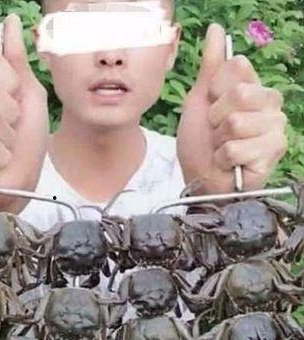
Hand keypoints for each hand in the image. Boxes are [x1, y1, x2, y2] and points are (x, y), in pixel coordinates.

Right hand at [0, 14, 48, 212]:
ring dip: (7, 138)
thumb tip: (11, 20)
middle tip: (6, 131)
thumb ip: (17, 60)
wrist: (18, 182)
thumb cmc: (24, 142)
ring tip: (0, 147)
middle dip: (11, 115)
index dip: (12, 87)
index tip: (13, 107)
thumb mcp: (28, 96)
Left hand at [177, 23, 286, 194]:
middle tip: (215, 130)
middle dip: (216, 117)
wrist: (199, 176)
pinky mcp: (275, 150)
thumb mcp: (198, 99)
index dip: (214, 89)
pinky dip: (224, 158)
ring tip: (221, 147)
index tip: (211, 104)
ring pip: (237, 122)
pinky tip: (229, 162)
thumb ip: (210, 66)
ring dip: (218, 140)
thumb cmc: (199, 141)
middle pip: (239, 93)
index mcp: (252, 87)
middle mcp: (270, 103)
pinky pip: (237, 147)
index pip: (237, 66)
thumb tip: (216, 29)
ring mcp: (276, 127)